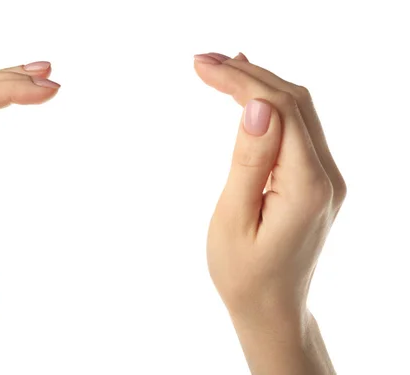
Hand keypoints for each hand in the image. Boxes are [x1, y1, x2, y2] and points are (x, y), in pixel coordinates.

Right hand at [195, 52, 343, 373]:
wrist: (272, 307)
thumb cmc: (243, 273)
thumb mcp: (233, 220)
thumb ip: (248, 162)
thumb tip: (256, 107)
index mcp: (308, 186)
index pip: (279, 109)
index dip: (239, 80)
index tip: (201, 65)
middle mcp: (327, 176)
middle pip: (292, 102)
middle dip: (246, 74)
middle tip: (201, 60)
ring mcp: (326, 176)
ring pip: (297, 110)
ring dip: (258, 84)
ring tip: (219, 67)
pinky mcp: (316, 179)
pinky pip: (297, 128)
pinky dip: (271, 104)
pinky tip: (249, 92)